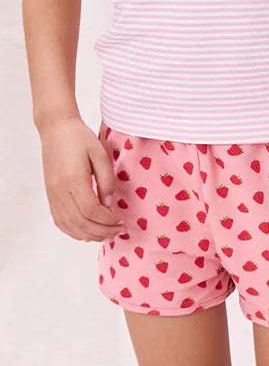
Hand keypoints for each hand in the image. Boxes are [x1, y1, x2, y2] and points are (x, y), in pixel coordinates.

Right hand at [39, 118, 124, 240]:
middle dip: (101, 231)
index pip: (90, 210)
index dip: (106, 220)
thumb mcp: (100, 153)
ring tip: (106, 235)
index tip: (121, 221)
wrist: (56, 130)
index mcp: (73, 180)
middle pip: (80, 222)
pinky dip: (73, 231)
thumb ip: (106, 179)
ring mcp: (53, 196)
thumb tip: (110, 203)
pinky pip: (59, 221)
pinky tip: (86, 233)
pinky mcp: (50, 196)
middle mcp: (60, 192)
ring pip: (69, 225)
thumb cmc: (80, 138)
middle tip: (119, 231)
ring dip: (88, 235)